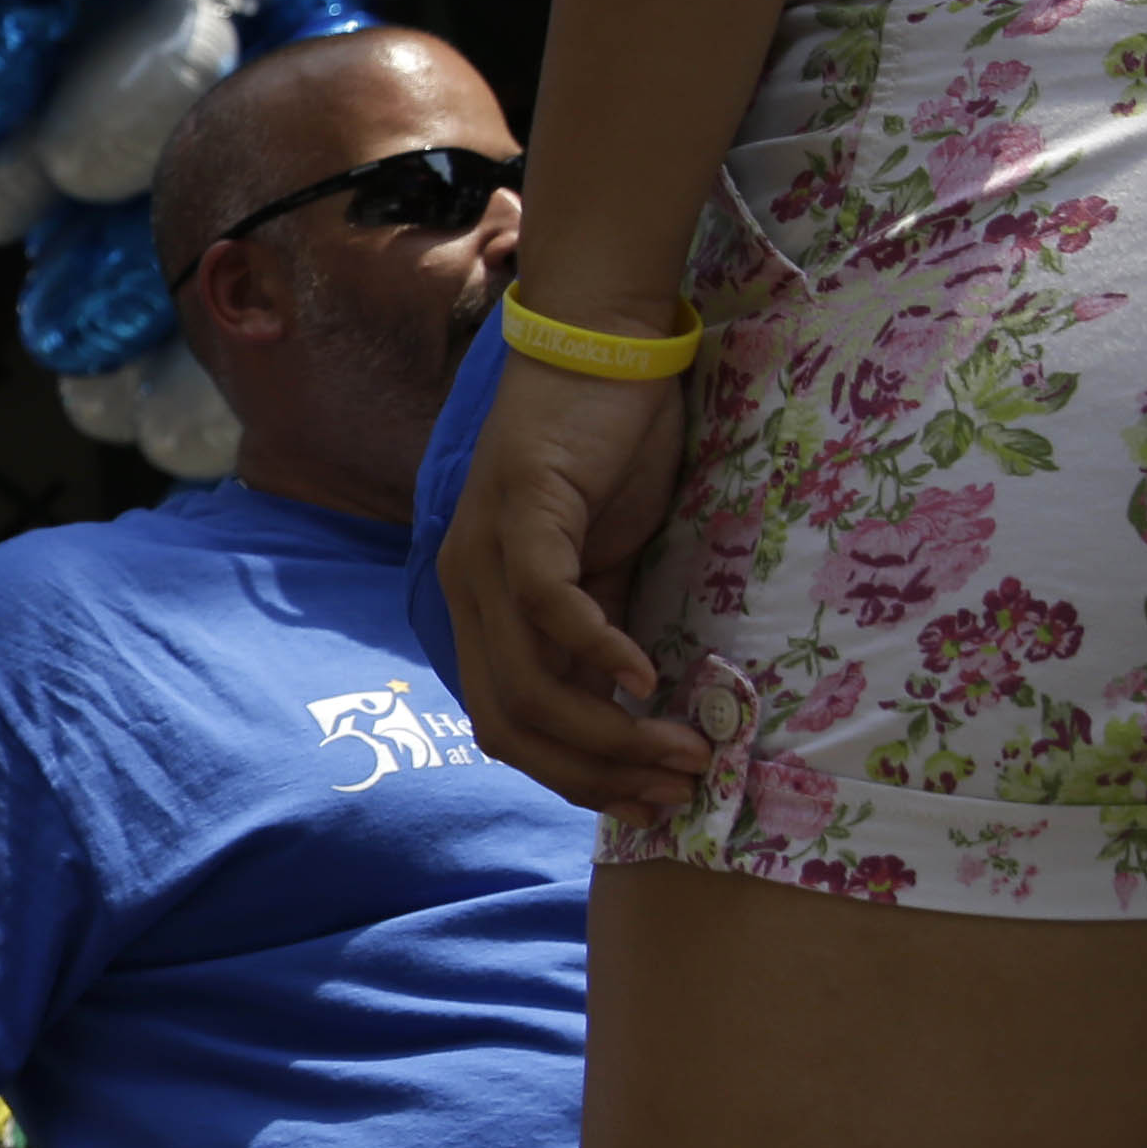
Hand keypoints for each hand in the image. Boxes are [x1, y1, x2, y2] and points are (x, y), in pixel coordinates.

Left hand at [442, 353, 705, 818]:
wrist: (606, 348)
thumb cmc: (608, 452)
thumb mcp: (611, 562)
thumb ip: (608, 632)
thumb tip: (636, 710)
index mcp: (480, 608)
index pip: (506, 724)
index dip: (572, 775)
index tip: (645, 799)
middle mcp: (465, 590)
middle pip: (509, 722)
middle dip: (593, 772)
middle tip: (672, 790)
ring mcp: (484, 553)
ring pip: (526, 680)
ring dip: (607, 731)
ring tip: (680, 750)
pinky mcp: (522, 513)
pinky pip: (547, 605)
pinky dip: (597, 652)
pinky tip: (648, 677)